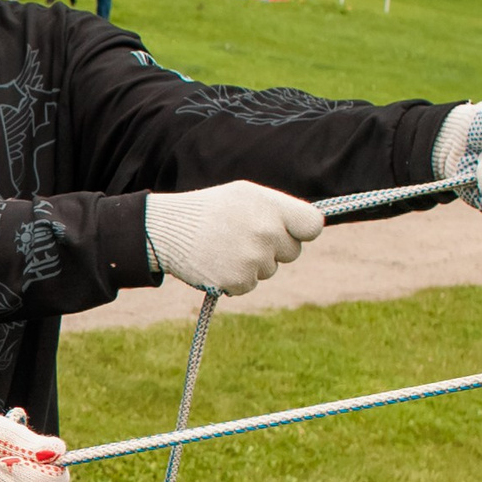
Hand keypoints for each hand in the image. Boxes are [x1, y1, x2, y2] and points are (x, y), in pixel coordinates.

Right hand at [142, 181, 323, 295]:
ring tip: (223, 247)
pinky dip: (235, 278)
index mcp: (271, 207)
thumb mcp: (245, 196)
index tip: (290, 231)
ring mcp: (253, 259)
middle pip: (291, 252)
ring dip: (251, 264)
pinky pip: (249, 285)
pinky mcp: (238, 281)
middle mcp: (267, 233)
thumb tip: (311, 227)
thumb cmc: (209, 209)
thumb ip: (278, 210)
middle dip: (273, 248)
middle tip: (243, 237)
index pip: (313, 225)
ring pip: (269, 270)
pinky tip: (217, 262)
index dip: (302, 230)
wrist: (168, 230)